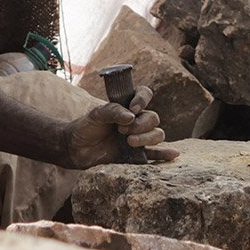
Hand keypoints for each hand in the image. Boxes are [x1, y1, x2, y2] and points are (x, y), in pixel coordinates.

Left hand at [63, 85, 178, 168]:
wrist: (76, 149)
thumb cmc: (85, 127)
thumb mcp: (95, 115)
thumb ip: (112, 111)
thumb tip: (131, 116)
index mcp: (127, 106)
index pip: (144, 94)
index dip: (143, 99)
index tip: (133, 108)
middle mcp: (136, 120)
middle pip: (153, 118)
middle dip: (141, 124)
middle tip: (122, 131)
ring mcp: (138, 137)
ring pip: (157, 134)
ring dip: (147, 138)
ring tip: (129, 142)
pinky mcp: (137, 155)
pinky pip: (155, 154)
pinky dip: (164, 154)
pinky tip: (173, 154)